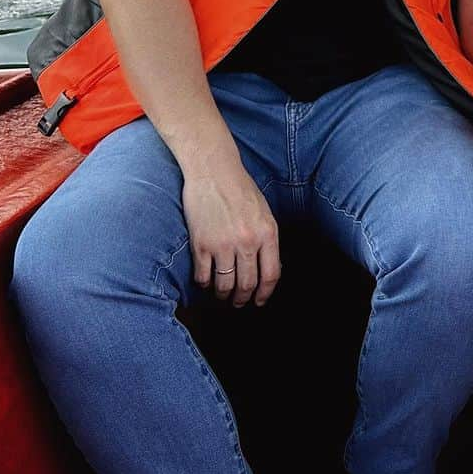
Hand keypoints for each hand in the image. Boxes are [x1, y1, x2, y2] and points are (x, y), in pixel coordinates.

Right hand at [182, 163, 280, 308]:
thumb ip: (266, 239)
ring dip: (223, 295)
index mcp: (267, 233)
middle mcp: (247, 241)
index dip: (265, 294)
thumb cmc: (240, 188)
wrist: (214, 170)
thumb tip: (266, 269)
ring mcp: (223, 244)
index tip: (260, 301)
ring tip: (222, 295)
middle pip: (247, 284)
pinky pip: (203, 276)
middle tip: (239, 302)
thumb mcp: (264, 212)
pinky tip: (205, 281)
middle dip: (243, 299)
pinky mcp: (201, 244)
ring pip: (224, 285)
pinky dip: (204, 284)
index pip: (271, 275)